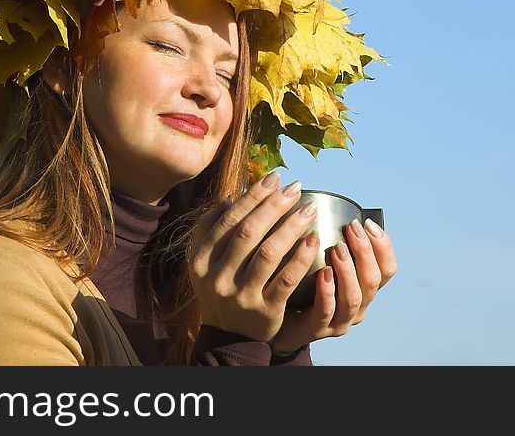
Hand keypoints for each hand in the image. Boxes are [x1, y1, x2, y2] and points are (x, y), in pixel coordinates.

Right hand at [188, 172, 320, 342]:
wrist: (229, 336)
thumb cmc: (220, 287)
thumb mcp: (204, 261)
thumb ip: (210, 229)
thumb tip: (230, 198)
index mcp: (201, 259)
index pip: (229, 219)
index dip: (253, 196)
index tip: (274, 178)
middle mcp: (218, 277)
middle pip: (249, 232)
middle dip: (274, 205)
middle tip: (295, 188)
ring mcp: (241, 295)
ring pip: (269, 253)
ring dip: (291, 226)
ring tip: (309, 208)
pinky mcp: (265, 311)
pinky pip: (286, 279)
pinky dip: (300, 258)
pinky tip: (314, 240)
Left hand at [269, 216, 396, 354]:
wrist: (277, 323)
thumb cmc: (301, 286)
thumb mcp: (321, 263)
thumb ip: (330, 241)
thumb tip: (325, 202)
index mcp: (363, 289)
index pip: (387, 269)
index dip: (383, 246)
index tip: (367, 223)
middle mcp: (357, 306)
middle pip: (373, 281)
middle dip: (366, 252)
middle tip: (351, 229)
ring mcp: (338, 320)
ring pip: (354, 298)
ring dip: (348, 270)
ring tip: (338, 248)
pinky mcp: (316, 328)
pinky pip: (326, 311)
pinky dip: (327, 290)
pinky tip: (322, 272)